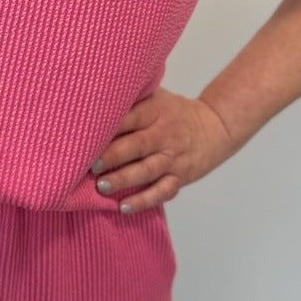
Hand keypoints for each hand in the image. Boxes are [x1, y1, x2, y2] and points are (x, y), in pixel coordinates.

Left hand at [89, 88, 237, 210]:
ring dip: (124, 180)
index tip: (85, 136)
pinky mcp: (180, 177)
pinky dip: (144, 201)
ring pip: (147, 171)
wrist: (215, 127)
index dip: (109, 127)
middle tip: (89, 165)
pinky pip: (162, 191)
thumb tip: (93, 93)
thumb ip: (131, 95)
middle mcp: (165, 134)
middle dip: (112, 156)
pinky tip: (123, 207)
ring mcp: (173, 158)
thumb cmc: (173, 111)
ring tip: (101, 186)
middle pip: (137, 145)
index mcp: (156, 111)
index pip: (131, 118)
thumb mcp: (156, 96)